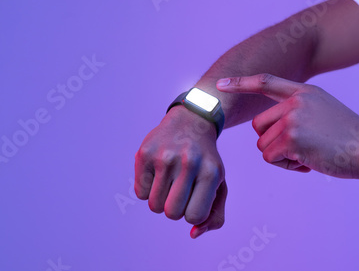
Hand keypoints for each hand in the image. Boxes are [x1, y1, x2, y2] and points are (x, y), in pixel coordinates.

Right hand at [134, 106, 227, 237]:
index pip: (194, 216)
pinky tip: (157, 172)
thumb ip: (214, 216)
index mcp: (210, 172)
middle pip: (171, 213)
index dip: (191, 213)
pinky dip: (147, 189)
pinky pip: (140, 193)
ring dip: (160, 200)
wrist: (190, 123)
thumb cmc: (205, 161)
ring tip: (169, 181)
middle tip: (179, 191)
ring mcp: (164, 157)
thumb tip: (194, 234)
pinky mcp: (145, 153)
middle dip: (174, 209)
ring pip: (154, 206)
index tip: (194, 199)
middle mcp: (188, 162)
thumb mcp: (219, 185)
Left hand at [216, 73, 358, 178]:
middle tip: (299, 148)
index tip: (220, 84)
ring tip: (309, 155)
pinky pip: (271, 158)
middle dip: (271, 142)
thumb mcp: (322, 111)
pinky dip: (286, 166)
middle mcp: (295, 101)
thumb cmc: (347, 137)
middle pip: (257, 126)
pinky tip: (309, 163)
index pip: (265, 82)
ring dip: (282, 157)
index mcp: (303, 92)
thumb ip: (296, 111)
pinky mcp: (292, 138)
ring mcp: (293, 118)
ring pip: (264, 145)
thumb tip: (267, 131)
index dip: (240, 83)